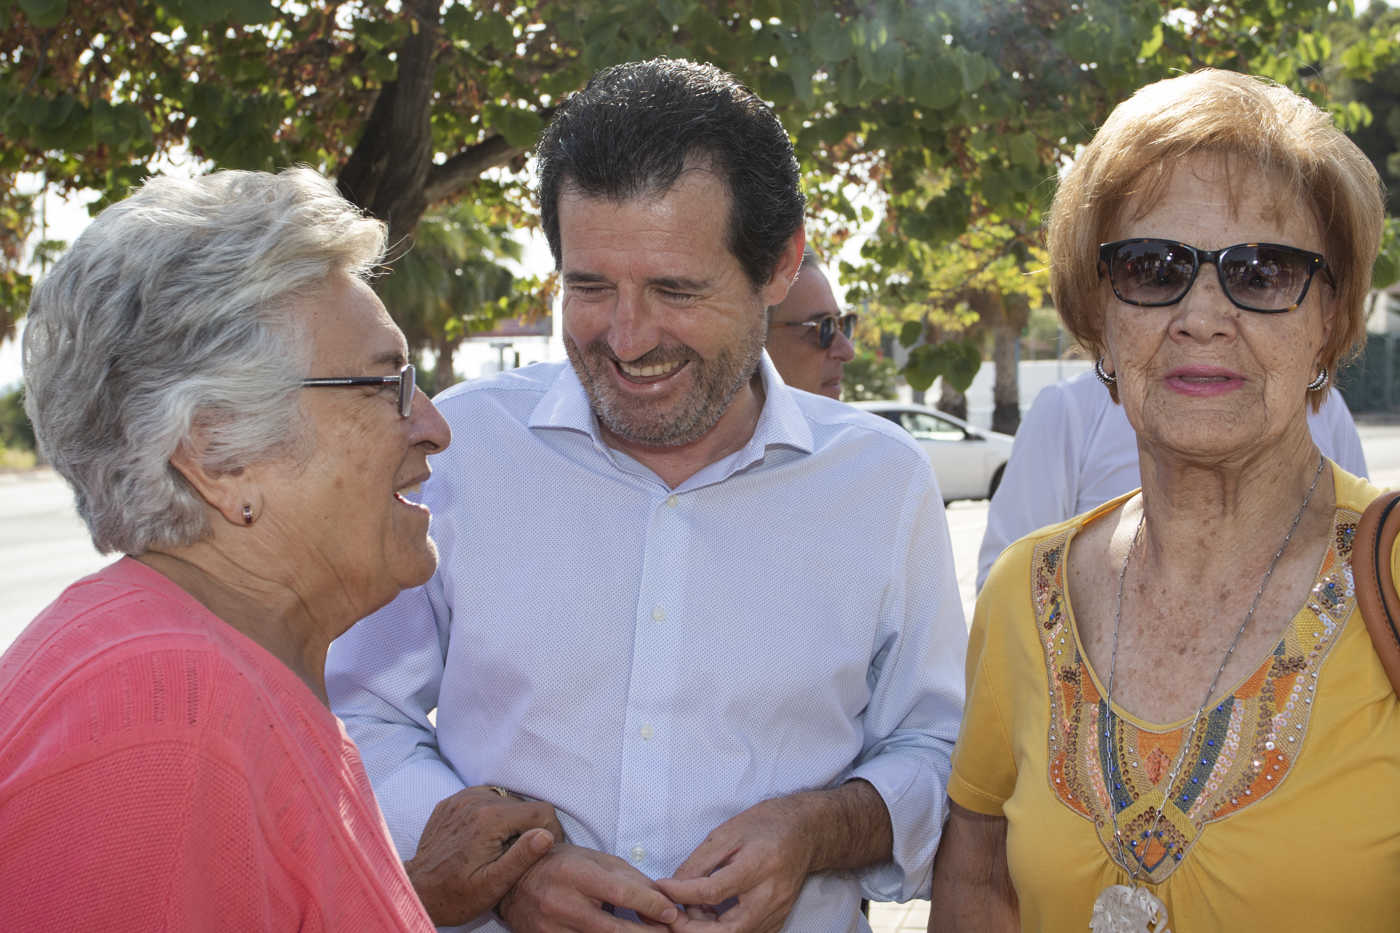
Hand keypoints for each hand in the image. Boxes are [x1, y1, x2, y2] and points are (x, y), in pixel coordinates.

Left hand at [405, 785, 565, 925]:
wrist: (416, 892)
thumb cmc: (455, 895)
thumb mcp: (493, 885)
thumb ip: (522, 857)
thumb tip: (547, 835)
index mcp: (490, 819)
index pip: (541, 810)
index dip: (551, 830)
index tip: (543, 852)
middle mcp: (476, 800)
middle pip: (524, 805)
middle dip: (529, 827)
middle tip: (519, 856)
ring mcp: (462, 798)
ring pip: (506, 800)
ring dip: (511, 821)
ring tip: (501, 848)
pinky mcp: (452, 802)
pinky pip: (485, 799)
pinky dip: (492, 815)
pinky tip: (485, 838)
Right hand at [497, 842, 680, 931]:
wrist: (515, 882)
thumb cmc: (562, 865)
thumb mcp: (595, 860)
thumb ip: (628, 878)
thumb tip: (661, 899)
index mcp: (575, 874)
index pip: (620, 893)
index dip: (650, 904)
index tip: (670, 912)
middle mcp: (561, 904)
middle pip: (613, 930)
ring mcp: (551, 930)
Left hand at [655, 796, 814, 932]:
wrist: (806, 832)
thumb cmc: (765, 825)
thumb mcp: (727, 832)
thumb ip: (700, 861)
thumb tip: (673, 886)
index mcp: (758, 866)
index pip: (712, 891)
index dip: (681, 894)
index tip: (660, 888)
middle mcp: (770, 895)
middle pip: (726, 930)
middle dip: (690, 929)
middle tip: (669, 915)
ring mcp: (776, 913)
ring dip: (704, 930)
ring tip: (689, 910)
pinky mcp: (777, 922)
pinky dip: (721, 931)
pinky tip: (709, 915)